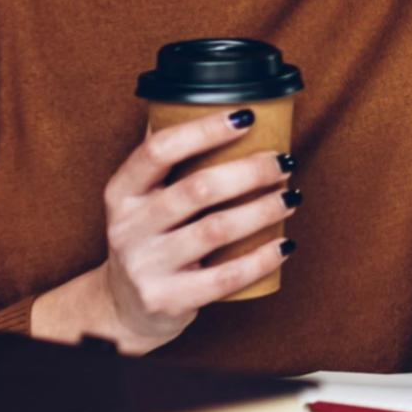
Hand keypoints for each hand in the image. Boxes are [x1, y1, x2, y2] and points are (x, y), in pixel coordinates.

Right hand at [32, 109, 296, 353]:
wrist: (122, 307)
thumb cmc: (147, 239)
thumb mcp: (140, 199)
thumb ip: (166, 160)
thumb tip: (209, 103)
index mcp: (121, 193)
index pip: (158, 150)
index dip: (203, 130)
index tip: (246, 116)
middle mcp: (126, 228)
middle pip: (198, 189)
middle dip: (250, 171)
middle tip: (282, 162)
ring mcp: (146, 267)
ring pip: (217, 230)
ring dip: (263, 209)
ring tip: (291, 196)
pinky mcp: (168, 300)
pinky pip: (226, 278)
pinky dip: (262, 258)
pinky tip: (285, 243)